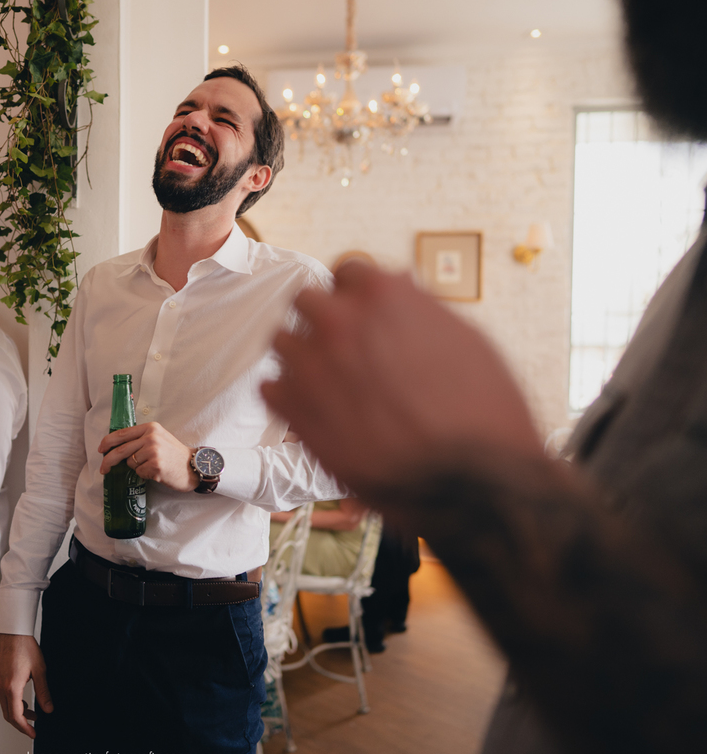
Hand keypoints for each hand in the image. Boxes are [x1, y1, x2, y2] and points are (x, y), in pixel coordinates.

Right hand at [0, 633, 52, 738]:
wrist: (13, 632)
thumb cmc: (25, 647)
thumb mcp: (40, 670)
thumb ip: (44, 692)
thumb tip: (49, 709)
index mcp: (11, 687)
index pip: (16, 716)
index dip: (25, 728)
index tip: (33, 734)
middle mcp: (1, 687)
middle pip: (8, 715)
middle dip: (21, 724)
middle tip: (33, 729)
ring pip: (5, 707)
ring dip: (18, 713)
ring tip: (33, 714)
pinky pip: (3, 698)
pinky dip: (13, 704)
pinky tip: (24, 701)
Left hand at [98, 422, 197, 491]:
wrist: (193, 466)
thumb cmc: (173, 454)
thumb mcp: (158, 437)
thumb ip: (140, 438)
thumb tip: (116, 447)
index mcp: (150, 427)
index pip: (122, 434)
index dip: (107, 442)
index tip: (101, 450)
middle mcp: (151, 437)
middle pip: (121, 450)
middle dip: (108, 461)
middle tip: (103, 469)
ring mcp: (153, 451)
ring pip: (130, 463)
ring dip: (137, 467)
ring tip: (152, 465)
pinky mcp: (156, 466)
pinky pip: (139, 473)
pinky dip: (145, 475)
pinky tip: (157, 472)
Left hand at [260, 262, 541, 493]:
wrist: (474, 481)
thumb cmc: (483, 411)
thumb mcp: (463, 337)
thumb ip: (416, 309)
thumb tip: (397, 294)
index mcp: (382, 293)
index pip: (346, 272)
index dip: (357, 296)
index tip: (364, 316)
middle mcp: (338, 320)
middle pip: (305, 301)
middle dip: (323, 320)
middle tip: (343, 349)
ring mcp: (310, 364)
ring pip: (282, 342)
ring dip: (302, 356)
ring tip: (329, 383)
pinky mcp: (293, 410)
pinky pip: (271, 387)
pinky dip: (289, 396)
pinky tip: (317, 411)